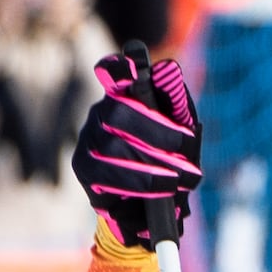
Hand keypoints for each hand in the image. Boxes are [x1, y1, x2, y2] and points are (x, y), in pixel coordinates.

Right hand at [70, 51, 199, 247]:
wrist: (149, 204)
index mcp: (125, 96)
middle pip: (118, 113)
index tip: (133, 67)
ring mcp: (88, 140)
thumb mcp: (182, 130)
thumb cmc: (169, 158)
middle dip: (158, 135)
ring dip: (153, 168)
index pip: (112, 71)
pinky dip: (140, 185)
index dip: (119, 67)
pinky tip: (162, 191)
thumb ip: (177, 102)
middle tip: (188, 156)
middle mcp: (101, 113)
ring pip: (112, 148)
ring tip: (181, 182)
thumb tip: (169, 69)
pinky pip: (106, 176)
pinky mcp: (83, 168)